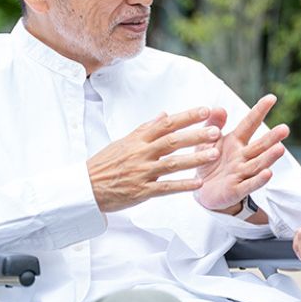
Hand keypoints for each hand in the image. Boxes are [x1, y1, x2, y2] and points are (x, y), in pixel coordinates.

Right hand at [88, 107, 220, 212]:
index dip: (187, 117)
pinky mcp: (141, 191)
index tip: (205, 110)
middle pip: (172, 141)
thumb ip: (146, 128)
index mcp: (138, 139)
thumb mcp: (123, 141)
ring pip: (172, 164)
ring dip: (194, 159)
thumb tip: (165, 114)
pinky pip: (165, 188)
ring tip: (214, 154)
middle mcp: (141, 153)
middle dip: (195, 135)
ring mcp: (141, 172)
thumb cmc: (105, 163)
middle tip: (216, 131)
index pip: (166, 124)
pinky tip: (198, 183)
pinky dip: (182, 185)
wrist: (85, 187)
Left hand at [194, 94, 288, 213]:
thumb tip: (220, 108)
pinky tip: (268, 173)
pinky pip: (248, 185)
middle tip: (285, 128)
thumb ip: (213, 125)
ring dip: (269, 157)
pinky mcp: (237, 190)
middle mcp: (242, 157)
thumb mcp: (206, 141)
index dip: (259, 111)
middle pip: (259, 146)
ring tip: (280, 149)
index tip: (271, 98)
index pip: (249, 124)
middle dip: (271, 138)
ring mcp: (241, 174)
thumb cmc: (208, 162)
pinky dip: (258, 180)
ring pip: (257, 164)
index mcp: (235, 142)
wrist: (203, 191)